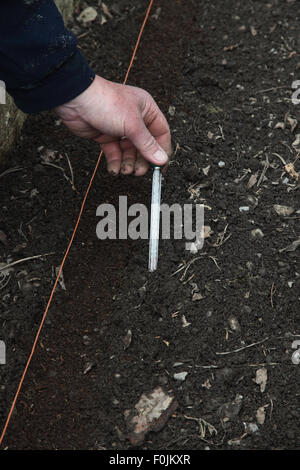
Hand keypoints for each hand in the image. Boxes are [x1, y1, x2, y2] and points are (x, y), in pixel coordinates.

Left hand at [54, 75, 170, 175]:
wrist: (75, 100)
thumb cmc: (106, 102)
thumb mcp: (132, 125)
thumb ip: (147, 144)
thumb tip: (161, 159)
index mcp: (147, 109)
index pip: (161, 133)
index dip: (162, 151)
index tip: (160, 167)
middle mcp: (135, 118)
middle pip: (145, 146)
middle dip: (142, 160)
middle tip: (139, 171)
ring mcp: (120, 128)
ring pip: (129, 151)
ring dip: (128, 163)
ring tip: (125, 170)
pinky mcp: (106, 135)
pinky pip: (114, 153)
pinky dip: (115, 162)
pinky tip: (114, 169)